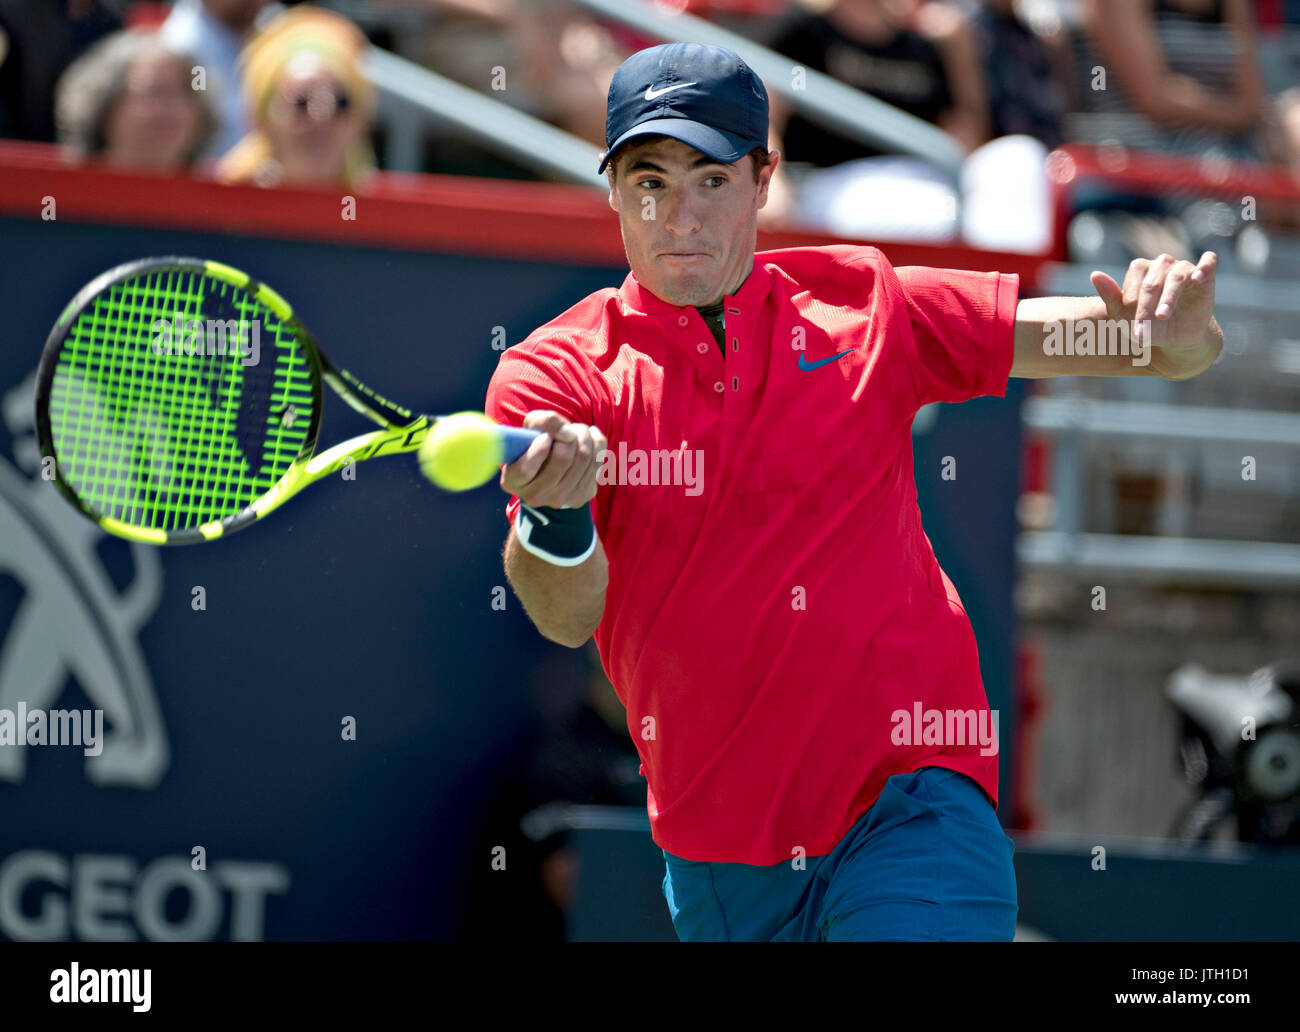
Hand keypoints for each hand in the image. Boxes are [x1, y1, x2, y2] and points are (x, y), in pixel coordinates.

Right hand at [501, 410, 605, 508]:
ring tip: (577, 432)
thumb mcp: (531, 428)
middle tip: (567, 428)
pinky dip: (596, 442)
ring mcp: (561, 499)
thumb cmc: (538, 443)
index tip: (545, 437)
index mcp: (513, 481)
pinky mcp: (583, 496)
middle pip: (562, 459)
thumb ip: (543, 422)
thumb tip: (567, 433)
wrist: (555, 467)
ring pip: (583, 458)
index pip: (525, 469)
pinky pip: (598, 461)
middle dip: (569, 434)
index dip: (539, 449)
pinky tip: (589, 439)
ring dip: (583, 435)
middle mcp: (535, 496)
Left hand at [1090, 251, 1223, 380]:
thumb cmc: (1146, 325)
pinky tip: (1198, 278)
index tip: (1132, 322)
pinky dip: (1205, 266)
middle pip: (1153, 280)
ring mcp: (1184, 268)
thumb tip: (1094, 274)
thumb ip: (1109, 296)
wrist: (1174, 340)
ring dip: (1168, 297)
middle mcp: (1162, 264)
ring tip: (1162, 316)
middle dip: (1146, 305)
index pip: (1135, 277)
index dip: (1131, 300)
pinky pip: (1209, 262)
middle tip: (1143, 326)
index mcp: (1141, 270)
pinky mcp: (1206, 276)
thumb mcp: (1123, 316)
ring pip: (1177, 276)